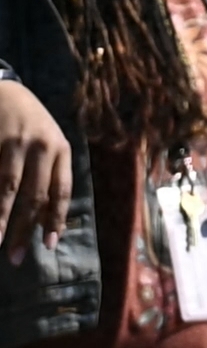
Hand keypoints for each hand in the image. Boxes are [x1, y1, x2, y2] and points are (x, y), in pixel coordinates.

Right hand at [0, 78, 64, 261]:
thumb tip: (50, 225)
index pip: (60, 189)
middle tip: (14, 258)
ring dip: (0, 219)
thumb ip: (50, 179)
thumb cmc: (30, 125)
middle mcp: (40, 145)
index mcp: (60, 149)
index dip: (54, 219)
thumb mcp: (48, 145)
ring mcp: (13, 143)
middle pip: (33, 195)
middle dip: (23, 229)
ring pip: (6, 189)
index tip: (48, 246)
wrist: (5, 89)